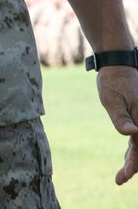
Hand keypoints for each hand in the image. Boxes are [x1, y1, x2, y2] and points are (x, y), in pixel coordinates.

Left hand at [96, 66, 137, 183]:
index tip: (126, 175)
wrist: (117, 64)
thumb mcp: (111, 98)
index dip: (134, 163)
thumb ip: (121, 118)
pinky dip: (133, 151)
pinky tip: (127, 161)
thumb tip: (132, 133)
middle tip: (119, 180)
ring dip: (134, 161)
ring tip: (121, 177)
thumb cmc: (112, 80)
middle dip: (134, 166)